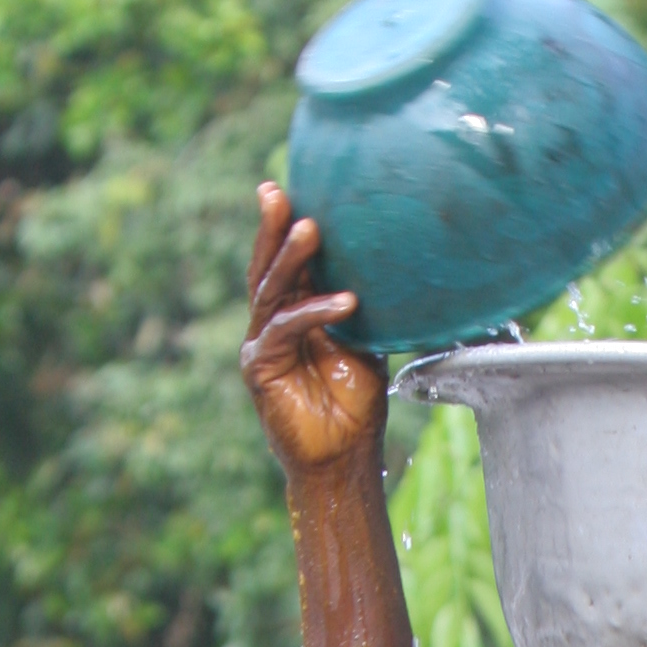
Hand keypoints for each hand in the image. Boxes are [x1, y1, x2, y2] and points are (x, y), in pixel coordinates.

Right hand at [241, 181, 385, 473]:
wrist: (343, 458)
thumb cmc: (355, 405)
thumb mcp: (363, 344)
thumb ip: (360, 309)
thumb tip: (387, 267)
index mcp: (295, 315)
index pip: (289, 264)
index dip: (287, 229)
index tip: (293, 188)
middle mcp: (272, 325)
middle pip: (268, 267)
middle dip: (272, 228)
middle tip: (277, 192)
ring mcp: (262, 344)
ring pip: (272, 290)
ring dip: (291, 258)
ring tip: (310, 228)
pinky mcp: (259, 367)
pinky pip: (286, 329)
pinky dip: (315, 313)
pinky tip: (345, 302)